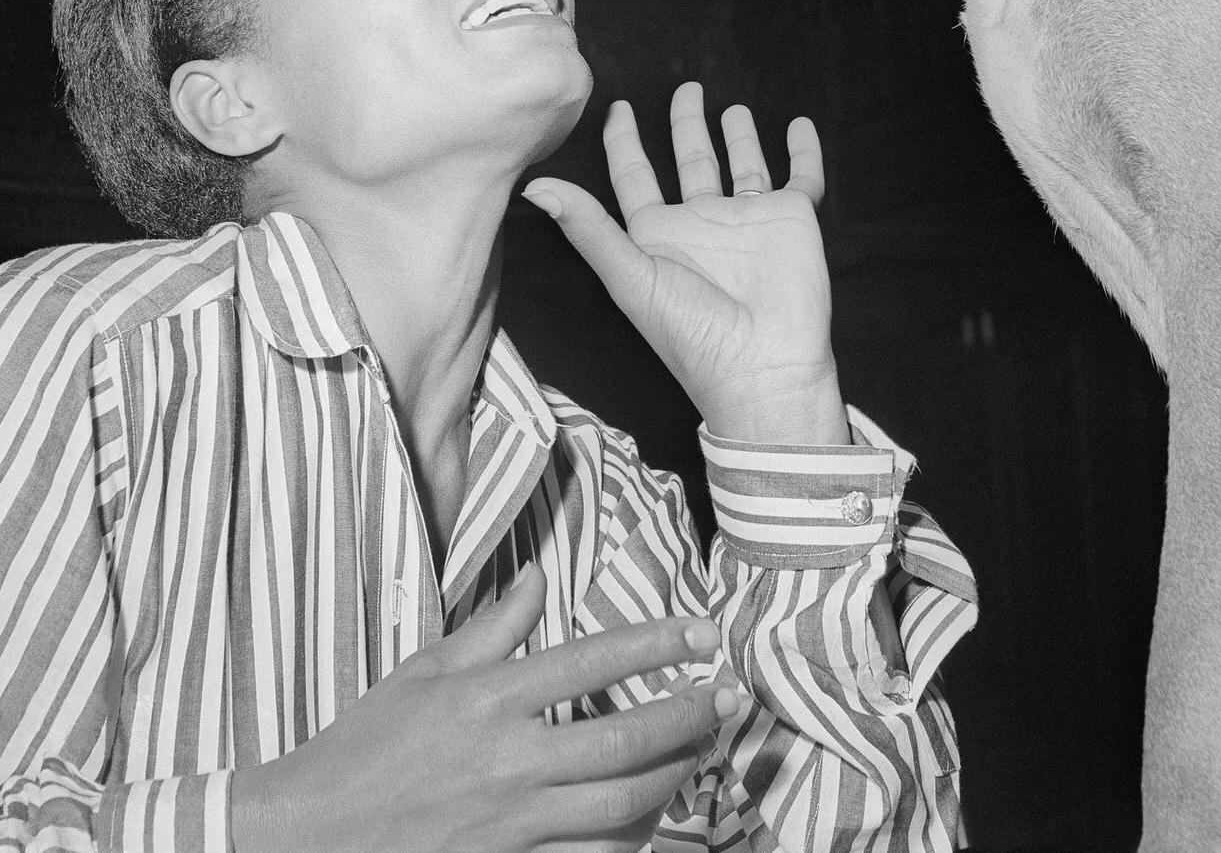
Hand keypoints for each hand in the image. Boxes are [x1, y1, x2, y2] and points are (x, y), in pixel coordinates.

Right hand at [232, 564, 737, 852]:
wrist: (312, 835)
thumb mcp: (424, 672)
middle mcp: (511, 760)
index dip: (657, 643)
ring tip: (701, 752)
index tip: (702, 632)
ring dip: (674, 777)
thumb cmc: (366, 746)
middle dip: (688, 717)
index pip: (594, 660)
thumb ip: (492, 627)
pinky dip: (634, 836)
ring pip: (622, 806)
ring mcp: (514, 823)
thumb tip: (538, 577)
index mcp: (490, 699)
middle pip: (626, 739)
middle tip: (726, 698)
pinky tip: (654, 813)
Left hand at [523, 81, 847, 444]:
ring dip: (737, 136)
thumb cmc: (691, 332)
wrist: (764, 368)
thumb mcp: (631, 278)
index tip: (618, 108)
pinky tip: (799, 125)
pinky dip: (802, 151)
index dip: (624, 141)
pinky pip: (801, 177)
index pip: (635, 176)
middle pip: (690, 161)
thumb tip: (535, 188)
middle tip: (686, 87)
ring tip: (732, 106)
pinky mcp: (793, 221)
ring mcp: (748, 221)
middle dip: (685, 125)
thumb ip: (589, 229)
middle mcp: (701, 223)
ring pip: (741, 166)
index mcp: (657, 235)